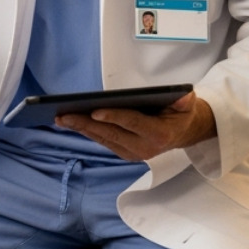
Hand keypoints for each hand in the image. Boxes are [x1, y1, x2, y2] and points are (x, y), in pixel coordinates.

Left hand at [56, 93, 216, 161]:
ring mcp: (133, 153)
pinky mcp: (125, 153)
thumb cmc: (181, 114)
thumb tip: (183, 95)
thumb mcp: (187, 103)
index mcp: (159, 134)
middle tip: (64, 115)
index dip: (113, 117)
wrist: (184, 133)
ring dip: (81, 129)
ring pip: (103, 139)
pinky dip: (87, 131)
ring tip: (61, 118)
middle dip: (85, 124)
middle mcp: (144, 148)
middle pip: (111, 134)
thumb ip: (185, 100)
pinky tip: (72, 123)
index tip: (94, 111)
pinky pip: (103, 141)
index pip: (132, 123)